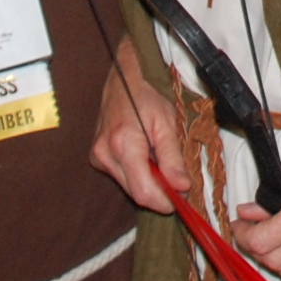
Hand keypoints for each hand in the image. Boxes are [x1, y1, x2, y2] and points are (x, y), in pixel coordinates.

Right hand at [90, 60, 192, 212]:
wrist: (122, 79)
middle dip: (160, 192)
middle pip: (136, 194)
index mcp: (123, 144)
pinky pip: (122, 178)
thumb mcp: (167, 122)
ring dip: (149, 183)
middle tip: (177, 180)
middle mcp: (105, 154)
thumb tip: (182, 187)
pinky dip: (138, 174)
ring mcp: (98, 157)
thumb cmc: (146, 96)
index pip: (144, 192)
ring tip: (161, 161)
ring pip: (129, 188)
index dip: (165, 201)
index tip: (183, 197)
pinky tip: (146, 156)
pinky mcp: (97, 158)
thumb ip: (173, 157)